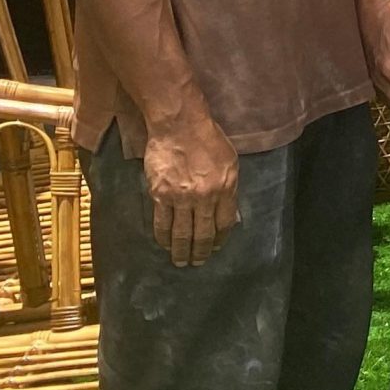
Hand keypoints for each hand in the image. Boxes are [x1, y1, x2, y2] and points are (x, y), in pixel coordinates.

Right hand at [142, 110, 238, 266]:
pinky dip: (163, 237)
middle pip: (203, 233)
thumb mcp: (230, 162)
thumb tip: (227, 211)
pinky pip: (162, 223)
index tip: (216, 247)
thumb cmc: (208, 139)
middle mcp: (205, 197)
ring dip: (181, 250)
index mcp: (226, 188)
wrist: (179, 126)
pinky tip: (164, 245)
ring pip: (181, 232)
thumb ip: (229, 187)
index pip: (225, 222)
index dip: (220, 238)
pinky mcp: (160, 195)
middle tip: (198, 263)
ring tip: (181, 261)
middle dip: (201, 251)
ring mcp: (181, 197)